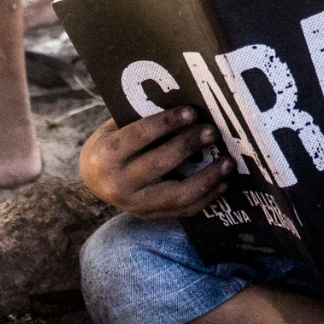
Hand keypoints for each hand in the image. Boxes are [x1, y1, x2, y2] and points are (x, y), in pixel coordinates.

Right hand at [79, 106, 231, 219]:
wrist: (95, 180)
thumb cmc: (114, 143)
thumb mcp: (116, 128)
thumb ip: (143, 119)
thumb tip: (187, 106)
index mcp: (104, 156)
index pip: (138, 136)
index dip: (167, 123)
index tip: (192, 112)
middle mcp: (116, 185)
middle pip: (160, 163)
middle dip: (189, 145)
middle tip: (213, 132)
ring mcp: (134, 206)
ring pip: (177, 194)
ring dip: (207, 178)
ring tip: (228, 162)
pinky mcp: (150, 217)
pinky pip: (184, 210)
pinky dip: (207, 196)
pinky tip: (223, 182)